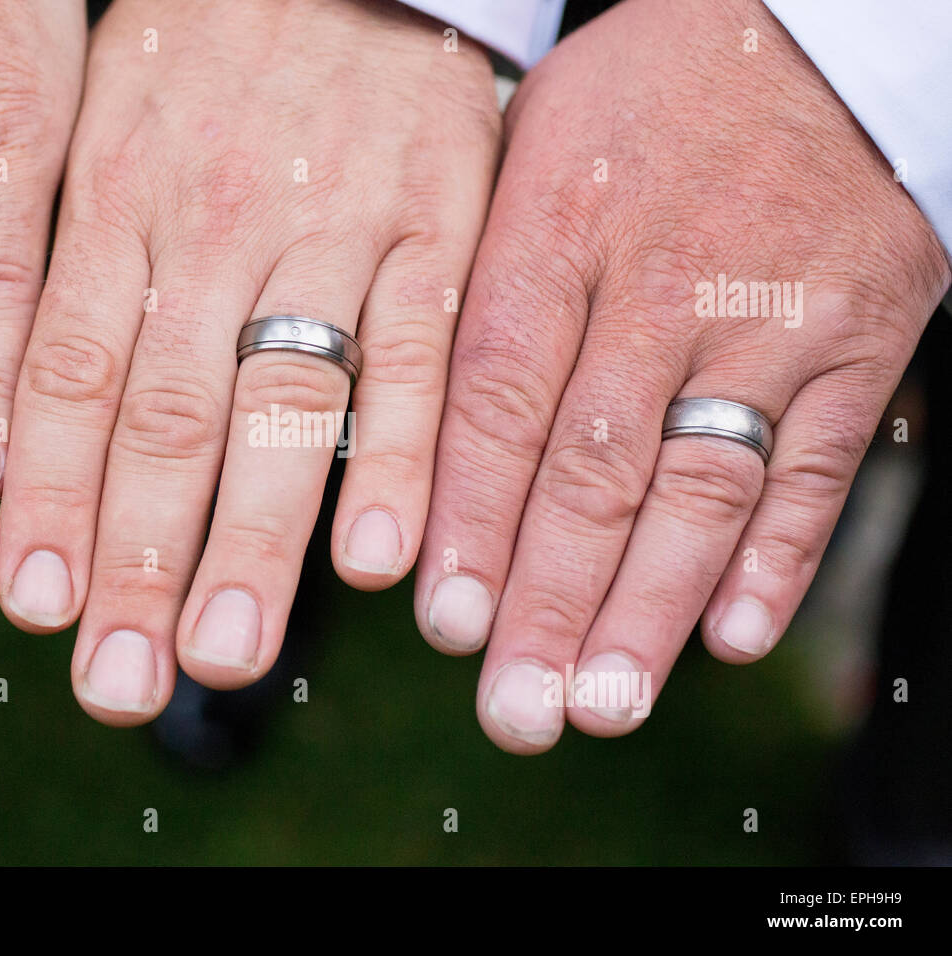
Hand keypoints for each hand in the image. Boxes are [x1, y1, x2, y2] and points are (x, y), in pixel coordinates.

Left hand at [0, 0, 498, 722]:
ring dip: (253, 541)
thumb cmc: (205, 48)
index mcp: (116, 200)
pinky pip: (423, 355)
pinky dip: (402, 459)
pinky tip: (382, 562)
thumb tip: (6, 444)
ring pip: (283, 402)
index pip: (66, 375)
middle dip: (136, 558)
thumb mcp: (104, 130)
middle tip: (115, 683)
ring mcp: (333, 228)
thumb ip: (69, 275)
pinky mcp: (439, 228)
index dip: (46, 498)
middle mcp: (214, 226)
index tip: (33, 609)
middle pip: (165, 416)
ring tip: (225, 659)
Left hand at [415, 0, 950, 751]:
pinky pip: (820, 462)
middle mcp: (659, 281)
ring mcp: (770, 314)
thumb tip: (400, 444)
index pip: (497, 398)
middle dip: (550, 600)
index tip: (442, 622)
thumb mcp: (524, 155)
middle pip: (593, 466)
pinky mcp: (863, 335)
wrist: (810, 33)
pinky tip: (732, 637)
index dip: (468, 518)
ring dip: (651, 606)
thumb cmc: (634, 106)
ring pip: (702, 484)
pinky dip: (779, 556)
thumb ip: (472, 291)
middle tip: (515, 708)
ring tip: (604, 701)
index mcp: (554, 230)